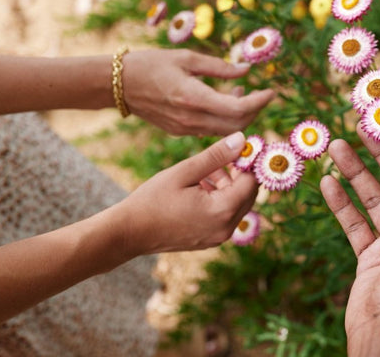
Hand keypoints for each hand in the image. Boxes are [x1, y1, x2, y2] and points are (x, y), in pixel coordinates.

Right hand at [111, 131, 258, 254]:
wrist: (128, 233)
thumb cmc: (152, 200)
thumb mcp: (185, 172)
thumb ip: (216, 156)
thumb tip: (241, 139)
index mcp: (222, 210)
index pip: (251, 181)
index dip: (248, 162)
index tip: (240, 146)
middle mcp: (226, 228)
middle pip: (248, 194)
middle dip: (238, 173)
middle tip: (220, 156)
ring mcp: (219, 237)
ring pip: (237, 205)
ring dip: (227, 185)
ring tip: (203, 172)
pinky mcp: (210, 240)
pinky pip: (225, 216)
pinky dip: (219, 199)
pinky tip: (199, 188)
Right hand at [122, 49, 274, 134]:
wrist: (117, 85)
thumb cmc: (151, 64)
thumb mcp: (187, 58)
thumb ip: (220, 67)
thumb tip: (247, 70)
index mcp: (193, 97)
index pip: (238, 108)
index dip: (260, 102)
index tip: (272, 91)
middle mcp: (191, 119)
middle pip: (237, 125)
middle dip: (255, 110)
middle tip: (261, 94)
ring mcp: (185, 129)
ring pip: (226, 131)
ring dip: (241, 116)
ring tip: (240, 92)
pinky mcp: (180, 131)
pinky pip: (212, 130)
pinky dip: (225, 119)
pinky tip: (223, 100)